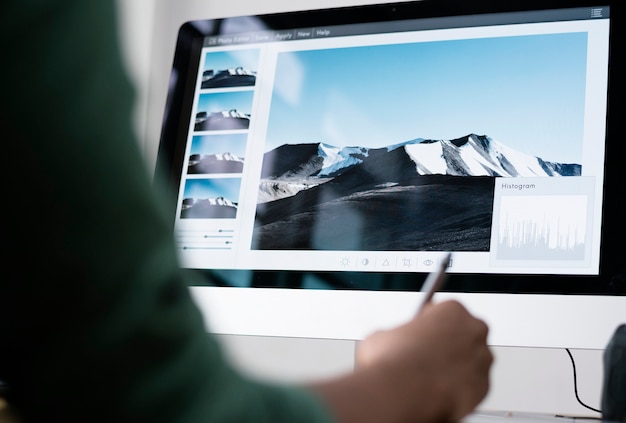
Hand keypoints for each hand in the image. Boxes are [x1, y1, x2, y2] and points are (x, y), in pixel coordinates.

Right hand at [356, 300, 491, 422]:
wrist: (403, 393)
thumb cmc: (394, 361)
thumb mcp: (382, 336)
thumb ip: (397, 336)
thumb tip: (390, 345)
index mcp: (452, 310)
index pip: (446, 311)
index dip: (430, 323)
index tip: (422, 333)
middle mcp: (473, 331)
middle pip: (464, 334)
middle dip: (449, 343)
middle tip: (427, 356)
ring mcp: (482, 360)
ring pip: (472, 361)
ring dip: (456, 367)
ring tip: (431, 378)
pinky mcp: (484, 387)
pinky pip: (473, 386)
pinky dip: (459, 389)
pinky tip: (439, 391)